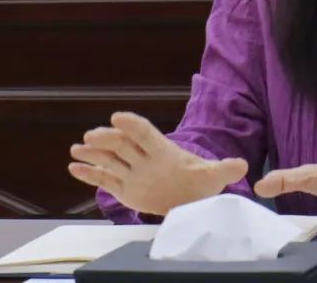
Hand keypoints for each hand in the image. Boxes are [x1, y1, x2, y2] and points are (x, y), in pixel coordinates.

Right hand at [68, 111, 247, 216]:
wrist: (191, 201)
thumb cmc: (201, 184)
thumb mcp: (214, 177)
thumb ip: (224, 169)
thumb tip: (242, 166)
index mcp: (163, 150)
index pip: (145, 133)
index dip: (132, 124)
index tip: (118, 116)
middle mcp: (144, 158)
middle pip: (123, 144)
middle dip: (107, 138)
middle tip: (92, 135)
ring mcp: (132, 172)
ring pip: (110, 159)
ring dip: (93, 153)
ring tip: (76, 149)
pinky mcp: (124, 188)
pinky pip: (105, 180)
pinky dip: (89, 174)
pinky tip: (74, 167)